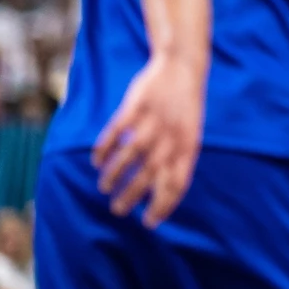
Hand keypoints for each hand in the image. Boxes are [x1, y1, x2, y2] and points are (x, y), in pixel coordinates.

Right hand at [92, 50, 205, 227]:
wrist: (182, 67)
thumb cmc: (185, 108)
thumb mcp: (191, 134)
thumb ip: (179, 161)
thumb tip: (164, 196)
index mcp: (188, 147)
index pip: (176, 185)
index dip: (162, 206)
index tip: (147, 222)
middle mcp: (170, 137)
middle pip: (148, 175)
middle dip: (131, 197)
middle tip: (118, 210)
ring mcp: (152, 122)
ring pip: (128, 157)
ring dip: (114, 176)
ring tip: (105, 187)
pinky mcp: (136, 106)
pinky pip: (115, 133)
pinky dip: (104, 150)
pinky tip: (97, 161)